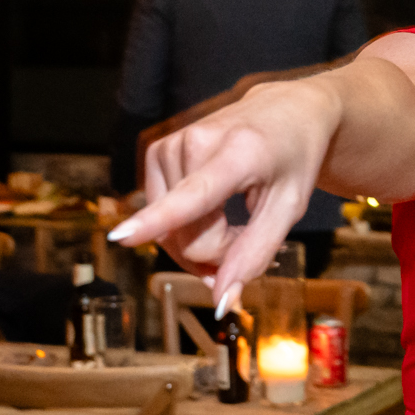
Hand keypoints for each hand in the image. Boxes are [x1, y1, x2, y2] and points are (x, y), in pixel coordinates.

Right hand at [109, 79, 338, 313]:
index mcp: (239, 154)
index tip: (122, 237)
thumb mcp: (290, 208)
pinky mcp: (158, 150)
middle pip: (185, 234)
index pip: (193, 194)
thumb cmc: (293, 159)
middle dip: (213, 254)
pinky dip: (184, 226)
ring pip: (169, 231)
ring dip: (200, 240)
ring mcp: (172, 144)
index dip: (156, 221)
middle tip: (245, 241)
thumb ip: (255, 255)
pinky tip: (209, 213)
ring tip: (232, 222)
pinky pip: (161, 215)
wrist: (286, 111)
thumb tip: (221, 303)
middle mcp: (197, 142)